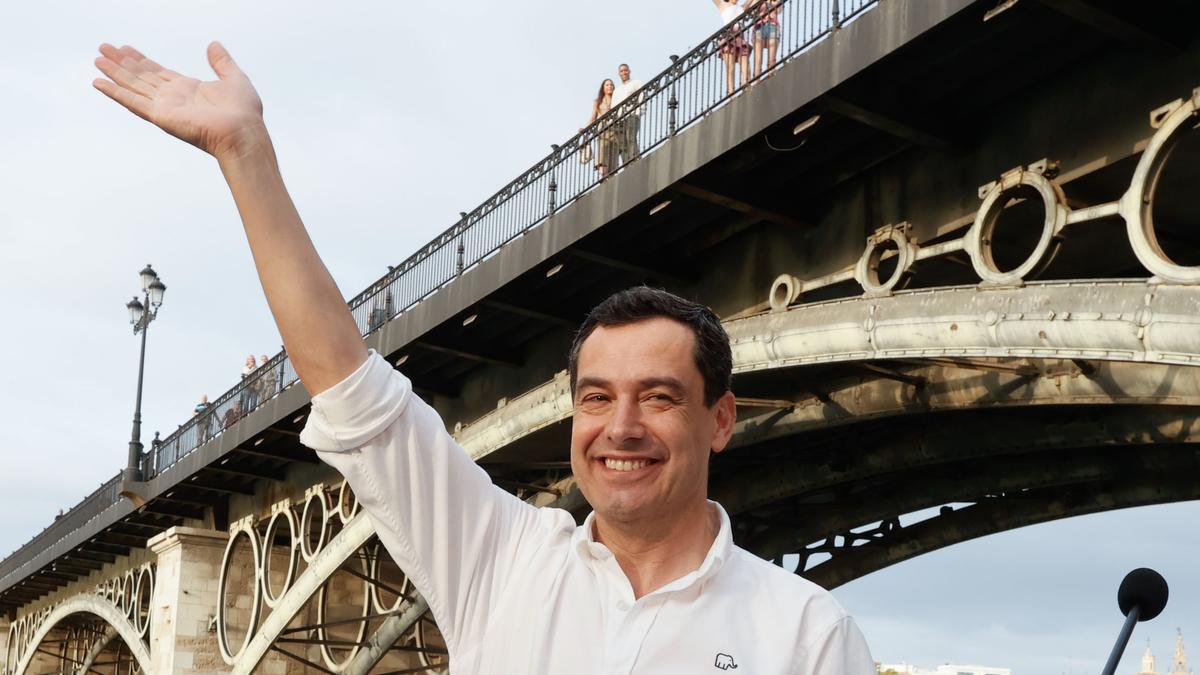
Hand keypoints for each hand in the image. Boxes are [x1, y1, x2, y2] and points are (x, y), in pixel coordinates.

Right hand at [94, 42, 266, 160]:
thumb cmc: (243, 112)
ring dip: (114, 73)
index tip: (125, 48)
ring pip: (133, 86)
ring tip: (97, 60)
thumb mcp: (234, 78)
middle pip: (141, 77)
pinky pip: (133, 101)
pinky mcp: (160, 116)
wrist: (243, 132)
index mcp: (188, 89)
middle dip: (122, 63)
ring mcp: (165, 107)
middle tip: (103, 48)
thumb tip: (214, 45)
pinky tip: (99, 83)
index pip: (158, 72)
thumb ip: (221, 62)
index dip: (141, 60)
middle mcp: (174, 98)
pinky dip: (115, 92)